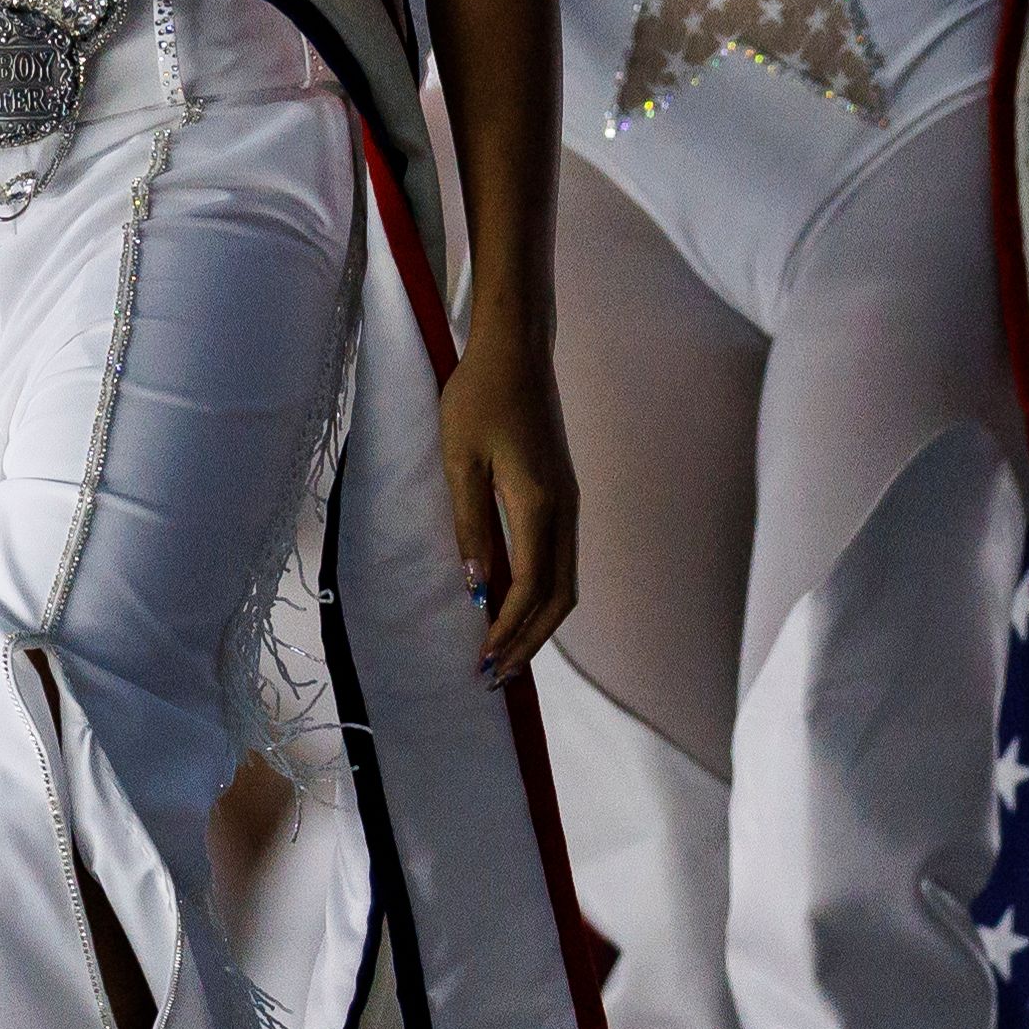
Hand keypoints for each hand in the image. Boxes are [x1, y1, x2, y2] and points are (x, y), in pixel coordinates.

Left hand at [440, 321, 577, 681]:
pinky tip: (516, 608)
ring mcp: (569, 504)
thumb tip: (477, 588)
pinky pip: (561, 562)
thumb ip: (469, 526)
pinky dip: (542, 597)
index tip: (482, 662)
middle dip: (529, 642)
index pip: (530, 590)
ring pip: (565, 583)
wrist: (516, 351)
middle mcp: (565, 511)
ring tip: (506, 654)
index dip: (508, 631)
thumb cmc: (478, 398)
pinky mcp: (562, 496)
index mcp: (539, 506)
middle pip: (559, 599)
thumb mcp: (460, 462)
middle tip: (496, 677)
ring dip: (538, 624)